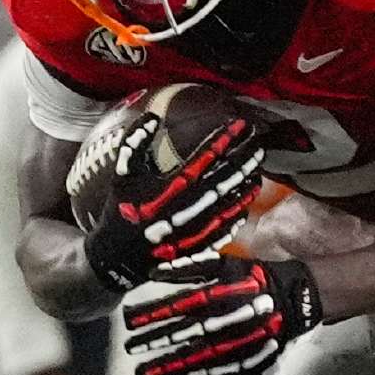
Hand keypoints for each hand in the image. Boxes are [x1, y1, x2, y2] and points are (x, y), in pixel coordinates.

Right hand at [83, 114, 263, 290]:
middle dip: (242, 160)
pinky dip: (238, 212)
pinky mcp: (197, 247)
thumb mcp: (121, 174)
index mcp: (166, 192)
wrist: (116, 258)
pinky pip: (224, 228)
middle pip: (222, 182)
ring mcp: (193, 231)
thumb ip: (133, 143)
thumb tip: (153, 117)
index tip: (238, 125)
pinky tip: (248, 199)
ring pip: (227, 205)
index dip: (222, 141)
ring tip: (258, 167)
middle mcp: (183, 212)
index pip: (202, 161)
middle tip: (258, 142)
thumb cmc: (120, 211)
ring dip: (244, 185)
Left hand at [122, 257, 322, 374]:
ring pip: (195, 355)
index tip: (130, 319)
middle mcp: (225, 319)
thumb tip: (156, 271)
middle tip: (130, 348)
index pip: (180, 305)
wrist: (296, 297)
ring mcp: (234, 341)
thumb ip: (192, 266)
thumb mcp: (226, 262)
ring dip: (167, 363)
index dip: (154, 312)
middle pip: (184, 333)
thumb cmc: (257, 276)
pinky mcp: (242, 357)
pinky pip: (214, 370)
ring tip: (143, 371)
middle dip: (154, 341)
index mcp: (221, 293)